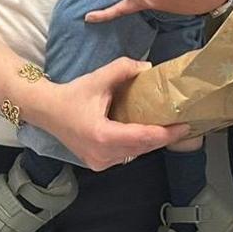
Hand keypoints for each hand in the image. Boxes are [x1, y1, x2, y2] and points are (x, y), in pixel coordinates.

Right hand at [32, 57, 187, 170]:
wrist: (47, 111)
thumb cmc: (72, 94)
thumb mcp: (99, 78)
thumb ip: (124, 68)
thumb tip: (149, 68)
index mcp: (103, 136)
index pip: (143, 138)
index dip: (167, 133)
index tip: (185, 125)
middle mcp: (103, 154)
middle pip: (143, 148)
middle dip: (164, 137)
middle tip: (183, 124)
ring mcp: (100, 162)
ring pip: (135, 153)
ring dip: (151, 142)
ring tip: (168, 127)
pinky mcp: (98, 164)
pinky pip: (125, 155)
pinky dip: (137, 145)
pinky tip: (146, 132)